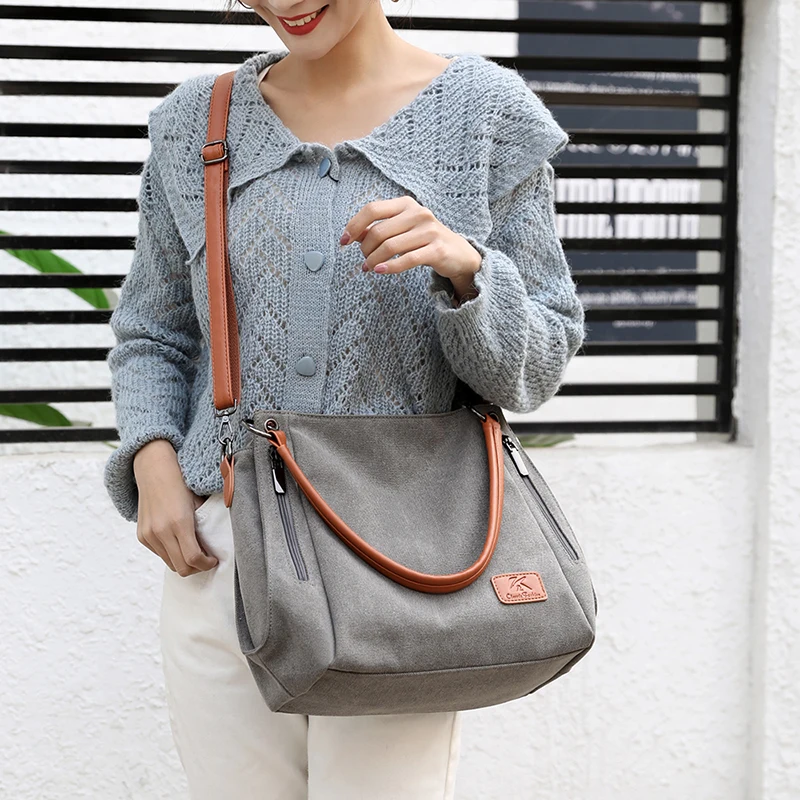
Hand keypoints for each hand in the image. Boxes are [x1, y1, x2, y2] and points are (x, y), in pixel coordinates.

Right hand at [133, 439, 218, 575]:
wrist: (154, 469)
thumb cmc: (181, 482)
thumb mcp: (199, 501)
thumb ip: (206, 523)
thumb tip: (218, 542)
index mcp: (179, 522)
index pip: (193, 558)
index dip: (206, 564)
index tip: (214, 560)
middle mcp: (161, 532)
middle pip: (181, 567)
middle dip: (196, 568)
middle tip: (206, 560)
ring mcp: (149, 535)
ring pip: (169, 563)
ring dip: (183, 562)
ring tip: (195, 552)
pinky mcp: (142, 536)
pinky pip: (160, 554)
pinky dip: (172, 554)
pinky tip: (180, 543)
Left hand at [340, 196, 482, 302]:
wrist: (459, 253)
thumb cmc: (425, 240)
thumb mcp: (402, 229)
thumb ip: (379, 229)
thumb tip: (352, 234)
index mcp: (406, 204)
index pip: (372, 209)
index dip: (354, 225)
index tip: (343, 241)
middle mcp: (418, 213)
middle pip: (378, 231)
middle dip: (365, 249)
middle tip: (364, 260)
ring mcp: (429, 231)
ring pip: (390, 246)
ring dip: (374, 260)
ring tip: (369, 268)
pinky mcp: (436, 250)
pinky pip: (407, 259)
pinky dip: (390, 266)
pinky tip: (380, 271)